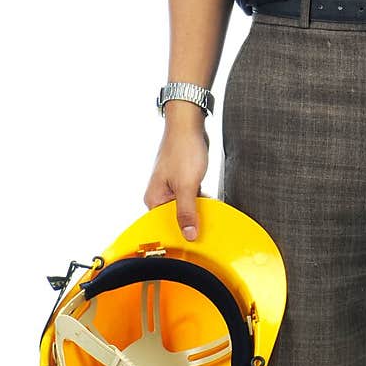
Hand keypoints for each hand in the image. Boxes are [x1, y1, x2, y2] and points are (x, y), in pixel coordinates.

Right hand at [144, 123, 209, 240]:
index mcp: (154, 198)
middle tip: (207, 229)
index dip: (179, 235)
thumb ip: (187, 212)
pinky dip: (200, 200)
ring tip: (211, 216)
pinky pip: (190, 197)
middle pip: (175, 218)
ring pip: (185, 207)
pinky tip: (211, 203)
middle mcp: (159, 194)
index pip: (164, 227)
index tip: (194, 243)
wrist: (189, 123)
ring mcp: (171, 187)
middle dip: (191, 223)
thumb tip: (188, 235)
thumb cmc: (183, 148)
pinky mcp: (181, 180)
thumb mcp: (187, 185)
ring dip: (197, 211)